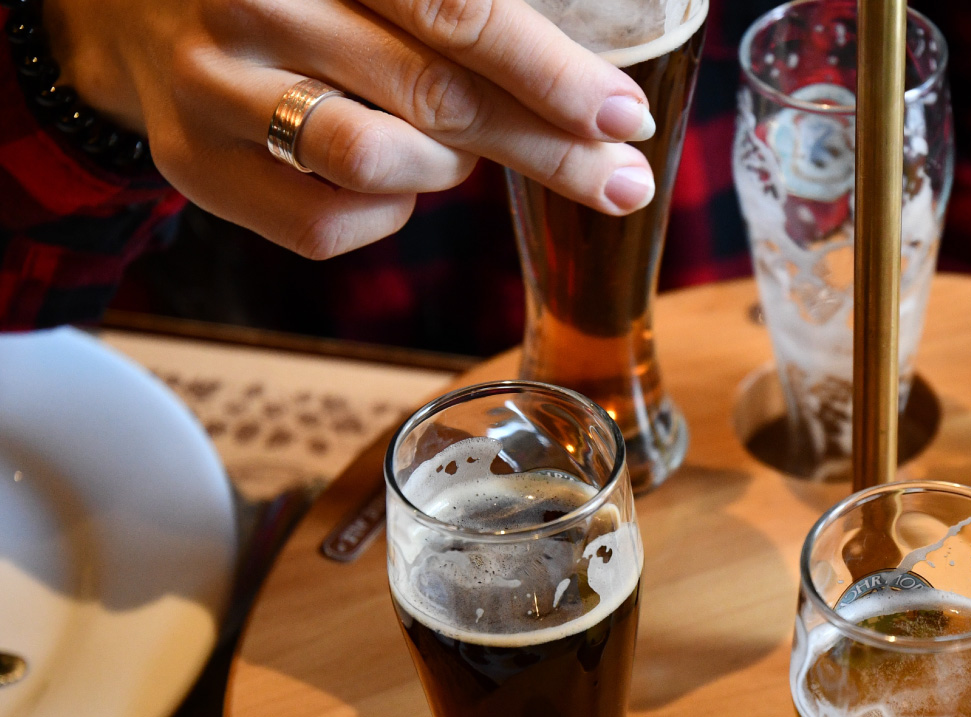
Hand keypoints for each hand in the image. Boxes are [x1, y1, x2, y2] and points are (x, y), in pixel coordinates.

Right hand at [43, 0, 659, 257]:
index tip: (624, 116)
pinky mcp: (195, 167)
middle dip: (549, 149)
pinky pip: (330, 227)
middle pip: (437, 97)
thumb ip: (462, 5)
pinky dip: (388, 211)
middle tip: (623, 180)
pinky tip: (388, 173)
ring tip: (458, 145)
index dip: (551, 72)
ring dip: (450, 168)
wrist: (133, 1)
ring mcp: (211, 89)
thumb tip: (592, 80)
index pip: (458, 9)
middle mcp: (251, 1)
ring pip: (382, 164)